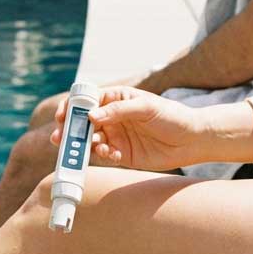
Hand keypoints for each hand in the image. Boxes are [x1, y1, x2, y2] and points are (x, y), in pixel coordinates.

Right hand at [53, 86, 198, 172]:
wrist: (192, 141)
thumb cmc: (172, 116)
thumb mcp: (147, 107)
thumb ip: (119, 110)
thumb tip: (91, 116)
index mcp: (116, 98)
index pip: (87, 100)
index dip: (71, 107)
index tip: (62, 116)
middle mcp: (112, 116)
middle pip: (82, 122)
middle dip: (70, 130)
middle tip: (60, 139)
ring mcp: (115, 135)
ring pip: (90, 139)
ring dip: (86, 145)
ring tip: (95, 148)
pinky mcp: (121, 153)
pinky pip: (104, 155)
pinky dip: (104, 155)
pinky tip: (114, 155)